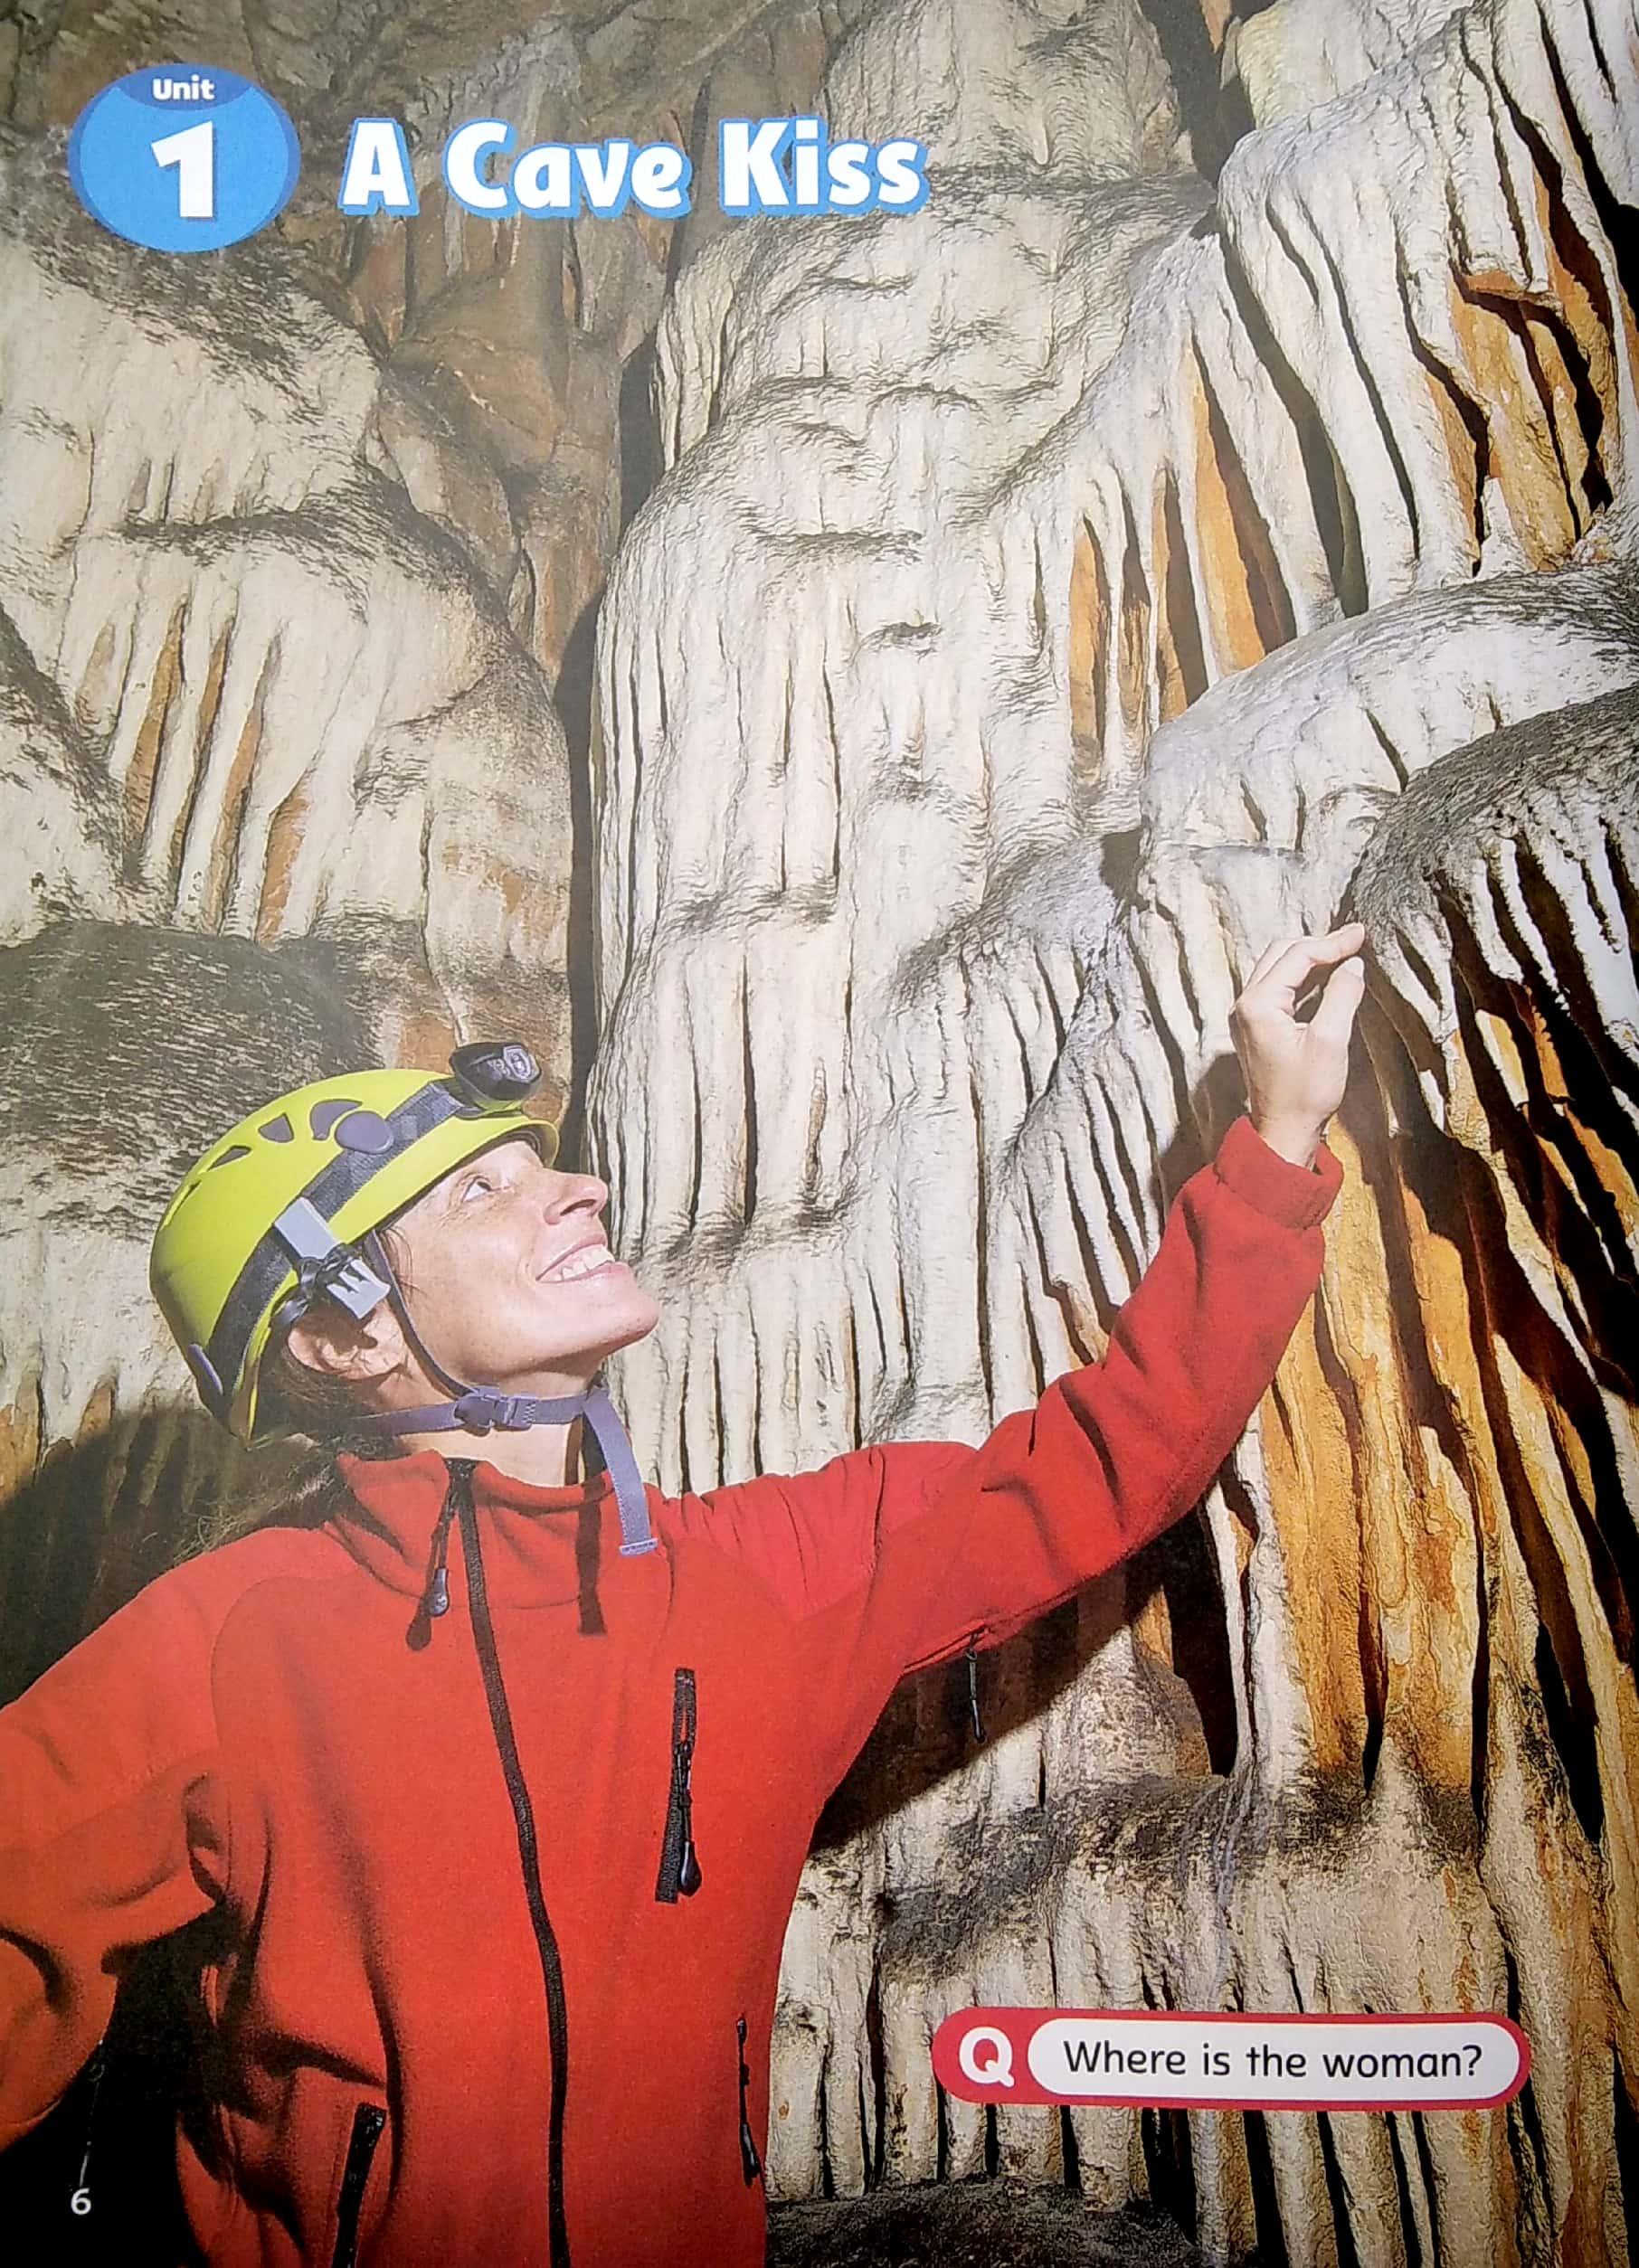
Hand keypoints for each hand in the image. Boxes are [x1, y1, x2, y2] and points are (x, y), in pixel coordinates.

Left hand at [1230, 924, 1366, 1167]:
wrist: (1283, 1131)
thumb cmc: (1305, 1093)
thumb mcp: (1331, 1041)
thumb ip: (1342, 996)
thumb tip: (1353, 965)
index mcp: (1258, 1004)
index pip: (1297, 956)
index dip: (1332, 942)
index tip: (1361, 933)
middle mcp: (1245, 1004)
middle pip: (1282, 954)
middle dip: (1319, 944)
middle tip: (1355, 938)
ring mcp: (1247, 1016)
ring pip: (1278, 969)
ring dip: (1310, 958)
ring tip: (1346, 952)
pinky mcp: (1255, 1027)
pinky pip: (1278, 988)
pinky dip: (1303, 977)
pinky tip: (1328, 976)